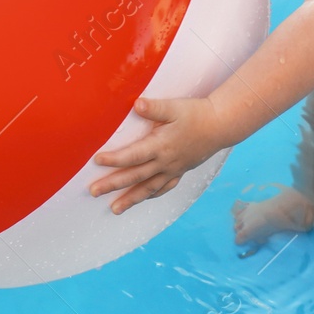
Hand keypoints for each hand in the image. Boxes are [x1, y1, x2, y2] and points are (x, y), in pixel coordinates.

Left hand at [89, 97, 232, 214]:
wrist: (220, 125)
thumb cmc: (196, 114)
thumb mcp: (174, 107)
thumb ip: (154, 108)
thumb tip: (136, 104)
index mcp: (160, 145)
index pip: (133, 155)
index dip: (114, 159)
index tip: (97, 161)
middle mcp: (165, 162)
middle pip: (135, 176)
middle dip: (113, 185)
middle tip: (93, 192)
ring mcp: (173, 169)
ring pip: (148, 188)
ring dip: (130, 199)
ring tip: (114, 210)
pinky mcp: (180, 171)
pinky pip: (163, 188)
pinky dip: (151, 194)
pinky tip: (142, 198)